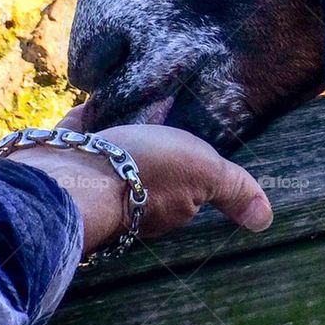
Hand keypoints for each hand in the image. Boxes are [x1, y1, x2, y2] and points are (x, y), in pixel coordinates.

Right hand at [7, 106, 272, 255]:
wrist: (71, 177)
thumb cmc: (144, 171)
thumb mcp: (204, 171)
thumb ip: (233, 190)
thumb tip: (265, 220)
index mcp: (164, 206)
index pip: (183, 193)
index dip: (189, 175)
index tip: (190, 155)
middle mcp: (126, 204)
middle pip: (145, 178)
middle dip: (150, 159)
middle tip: (156, 127)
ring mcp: (91, 184)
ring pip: (109, 161)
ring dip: (118, 140)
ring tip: (126, 109)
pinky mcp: (59, 164)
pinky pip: (76, 141)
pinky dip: (84, 125)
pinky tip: (90, 105)